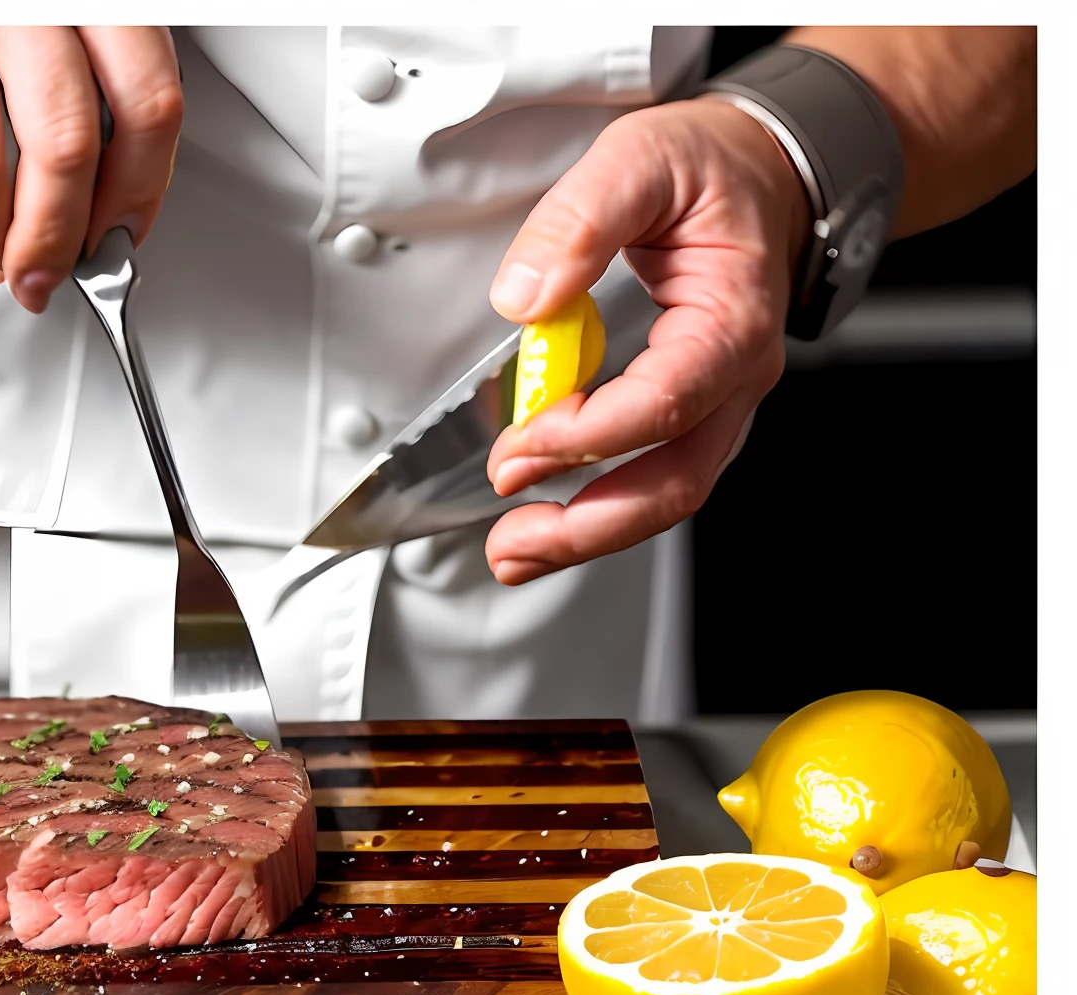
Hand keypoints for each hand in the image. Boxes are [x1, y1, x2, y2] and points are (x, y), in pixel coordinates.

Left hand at [482, 98, 809, 585]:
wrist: (765, 170)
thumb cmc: (712, 168)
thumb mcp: (639, 160)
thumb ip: (579, 221)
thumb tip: (526, 295)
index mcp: (733, 317)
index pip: (667, 400)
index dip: (590, 433)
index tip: (522, 440)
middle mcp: (736, 375)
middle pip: (675, 479)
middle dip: (589, 524)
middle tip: (510, 540)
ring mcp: (718, 402)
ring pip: (666, 493)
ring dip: (588, 533)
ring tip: (513, 552)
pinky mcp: (690, 412)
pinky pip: (651, 475)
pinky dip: (596, 508)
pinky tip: (541, 520)